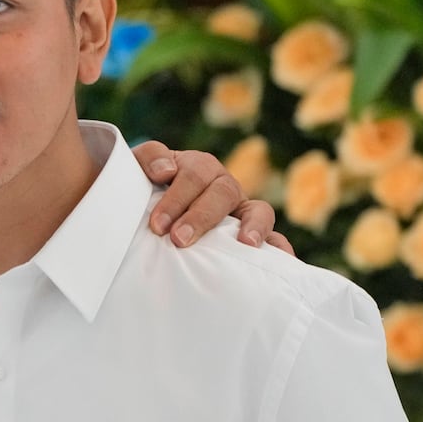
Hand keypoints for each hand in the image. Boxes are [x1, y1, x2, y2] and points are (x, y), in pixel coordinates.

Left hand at [132, 141, 293, 254]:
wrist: (149, 209)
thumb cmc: (144, 192)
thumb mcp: (138, 171)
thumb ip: (148, 159)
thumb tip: (165, 171)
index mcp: (197, 168)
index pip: (193, 174)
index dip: (177, 197)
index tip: (158, 225)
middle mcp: (223, 186)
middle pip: (222, 191)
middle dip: (201, 216)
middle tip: (178, 239)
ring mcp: (241, 210)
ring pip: (258, 209)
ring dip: (253, 225)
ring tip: (246, 243)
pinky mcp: (253, 234)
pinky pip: (275, 239)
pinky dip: (280, 248)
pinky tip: (284, 262)